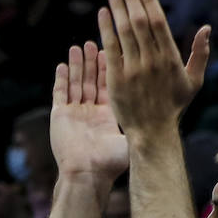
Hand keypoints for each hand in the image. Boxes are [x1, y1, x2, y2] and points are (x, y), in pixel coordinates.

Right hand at [50, 41, 126, 180]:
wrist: (87, 175)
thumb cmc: (110, 162)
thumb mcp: (128, 139)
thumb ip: (138, 123)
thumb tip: (157, 113)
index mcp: (107, 116)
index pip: (109, 85)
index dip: (110, 68)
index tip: (114, 51)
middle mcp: (90, 112)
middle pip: (91, 81)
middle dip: (92, 62)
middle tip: (95, 42)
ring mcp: (74, 114)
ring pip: (75, 84)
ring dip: (77, 66)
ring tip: (79, 47)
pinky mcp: (60, 117)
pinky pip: (60, 93)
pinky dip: (61, 79)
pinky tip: (63, 64)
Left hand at [98, 0, 209, 136]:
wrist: (153, 132)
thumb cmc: (174, 107)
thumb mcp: (194, 82)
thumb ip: (200, 54)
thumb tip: (206, 28)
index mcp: (171, 59)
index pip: (159, 22)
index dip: (149, 2)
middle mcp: (152, 61)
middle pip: (140, 22)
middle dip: (132, 0)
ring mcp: (133, 70)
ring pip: (124, 32)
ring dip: (118, 9)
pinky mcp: (117, 79)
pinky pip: (110, 48)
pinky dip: (106, 29)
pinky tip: (103, 13)